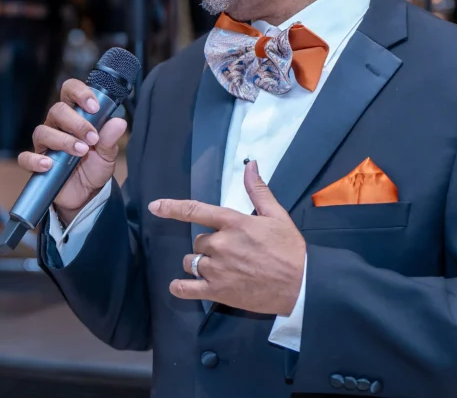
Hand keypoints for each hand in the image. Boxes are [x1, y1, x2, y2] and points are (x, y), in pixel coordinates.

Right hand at [17, 77, 127, 223]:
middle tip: (92, 138)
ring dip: (63, 140)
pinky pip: (26, 158)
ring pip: (43, 132)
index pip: (70, 92)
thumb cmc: (94, 167)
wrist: (86, 194)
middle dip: (76, 122)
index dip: (80, 93)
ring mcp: (45, 144)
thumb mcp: (107, 153)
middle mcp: (57, 126)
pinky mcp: (37, 163)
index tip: (94, 107)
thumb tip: (119, 122)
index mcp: (74, 116)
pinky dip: (35, 160)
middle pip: (57, 111)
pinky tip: (49, 165)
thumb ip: (110, 138)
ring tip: (81, 152)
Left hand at [149, 160, 305, 316]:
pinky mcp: (217, 292)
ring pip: (191, 262)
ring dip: (199, 264)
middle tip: (230, 253)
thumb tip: (250, 165)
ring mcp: (217, 269)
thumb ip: (258, 190)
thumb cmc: (290, 249)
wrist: (301, 285)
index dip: (171, 208)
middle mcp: (220, 244)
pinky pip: (186, 288)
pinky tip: (179, 285)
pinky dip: (180, 287)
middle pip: (197, 241)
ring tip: (219, 269)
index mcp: (233, 222)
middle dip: (208, 245)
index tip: (155, 206)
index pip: (195, 211)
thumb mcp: (277, 215)